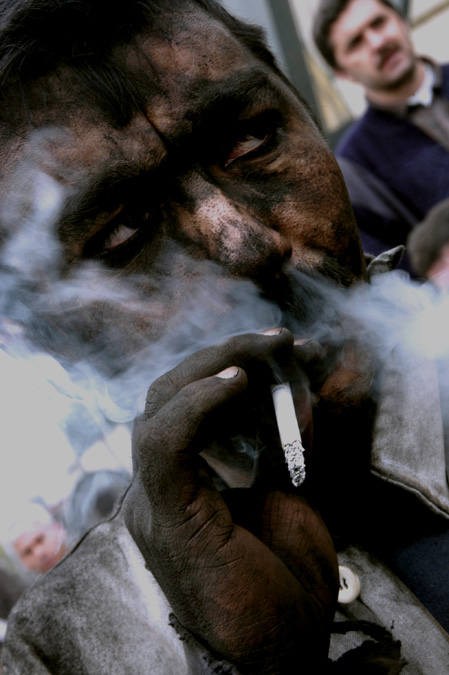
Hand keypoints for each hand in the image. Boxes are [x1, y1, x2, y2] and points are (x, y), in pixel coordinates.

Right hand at [124, 330, 338, 673]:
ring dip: (211, 366)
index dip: (228, 363)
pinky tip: (236, 382)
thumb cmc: (284, 575)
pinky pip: (165, 444)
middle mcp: (159, 484)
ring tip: (259, 352)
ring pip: (158, 407)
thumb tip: (299, 379)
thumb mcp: (289, 485)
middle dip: (222, 354)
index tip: (283, 347)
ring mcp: (157, 499)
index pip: (185, 401)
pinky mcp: (168, 515)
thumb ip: (284, 436)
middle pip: (167, 392)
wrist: (283, 646)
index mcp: (181, 479)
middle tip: (274, 338)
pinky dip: (197, 404)